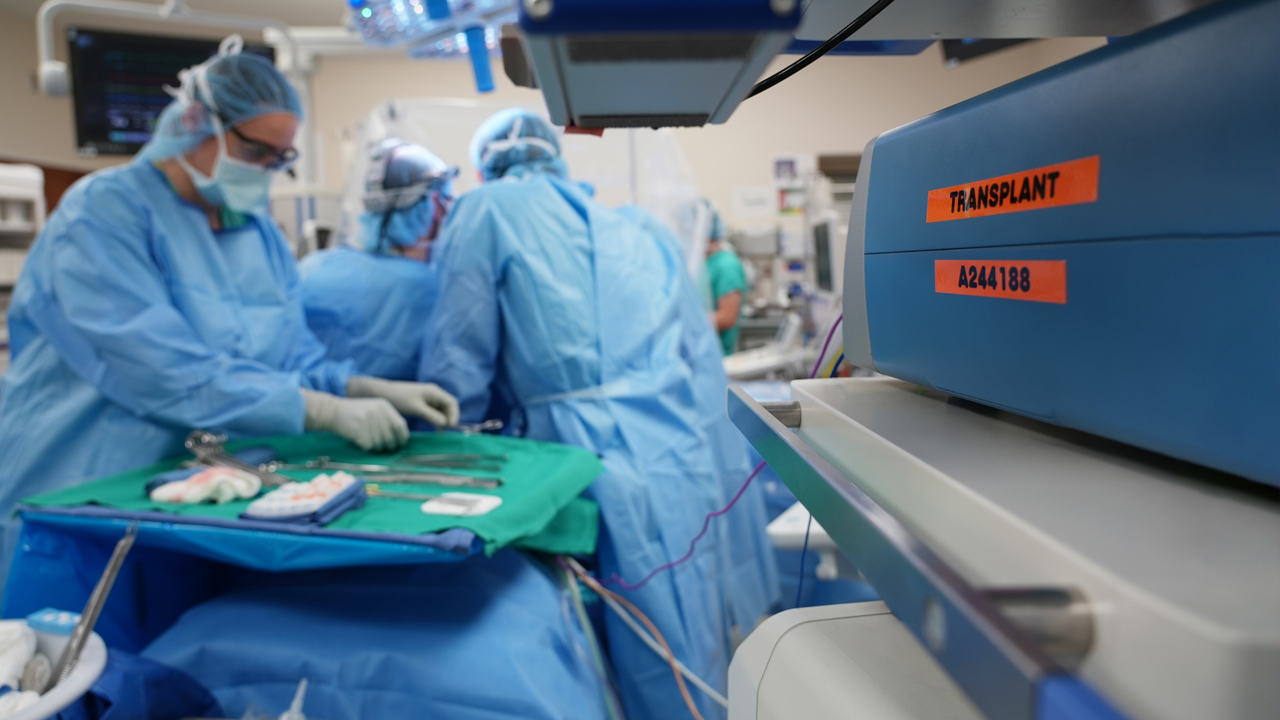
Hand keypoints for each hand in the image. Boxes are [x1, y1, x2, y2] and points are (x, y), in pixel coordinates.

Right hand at [301, 389, 408, 450]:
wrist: (333, 410)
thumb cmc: (356, 412)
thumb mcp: (374, 409)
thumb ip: (388, 419)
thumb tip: (402, 437)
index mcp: (384, 406)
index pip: (400, 425)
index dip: (402, 437)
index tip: (401, 443)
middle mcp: (377, 412)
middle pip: (390, 437)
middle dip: (389, 445)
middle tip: (386, 448)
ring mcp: (367, 420)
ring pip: (379, 443)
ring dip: (376, 447)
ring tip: (370, 441)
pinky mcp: (358, 429)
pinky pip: (368, 445)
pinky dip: (365, 446)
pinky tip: (360, 440)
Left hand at [346, 376, 460, 429]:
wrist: (383, 393)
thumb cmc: (399, 399)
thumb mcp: (416, 408)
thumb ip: (431, 416)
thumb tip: (445, 424)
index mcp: (434, 392)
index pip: (452, 403)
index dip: (454, 415)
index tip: (450, 427)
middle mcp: (434, 394)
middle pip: (448, 407)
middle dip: (448, 419)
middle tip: (442, 431)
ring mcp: (428, 398)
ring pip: (441, 410)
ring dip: (441, 420)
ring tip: (437, 431)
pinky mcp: (423, 403)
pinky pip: (434, 412)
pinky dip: (434, 419)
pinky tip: (430, 426)